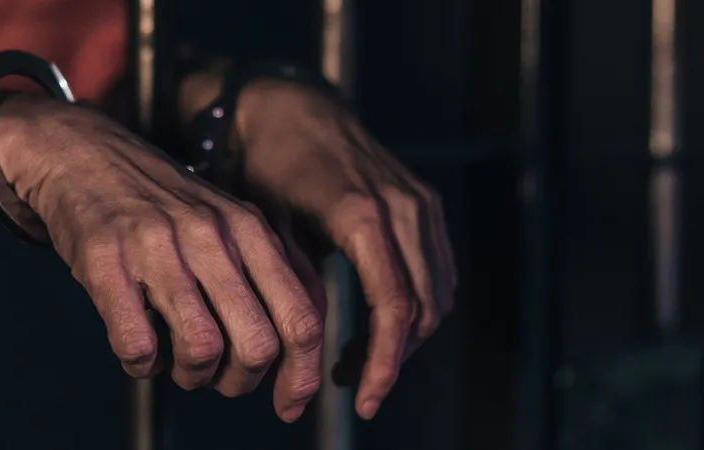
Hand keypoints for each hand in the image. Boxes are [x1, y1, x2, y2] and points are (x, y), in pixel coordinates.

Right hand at [0, 97, 325, 421]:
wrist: (80, 151)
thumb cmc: (161, 204)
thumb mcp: (229, 222)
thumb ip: (268, 274)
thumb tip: (303, 349)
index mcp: (251, 230)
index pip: (301, 319)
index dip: (301, 377)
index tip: (288, 406)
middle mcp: (212, 235)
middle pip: (257, 344)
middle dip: (238, 381)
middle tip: (216, 377)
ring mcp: (159, 245)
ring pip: (201, 348)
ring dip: (190, 375)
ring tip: (174, 361)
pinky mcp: (106, 259)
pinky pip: (137, 343)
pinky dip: (140, 363)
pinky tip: (137, 348)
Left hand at [233, 80, 456, 418]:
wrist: (290, 106)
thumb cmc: (266, 165)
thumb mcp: (267, 228)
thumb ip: (294, 284)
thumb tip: (305, 350)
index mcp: (362, 216)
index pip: (392, 308)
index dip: (384, 363)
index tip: (363, 400)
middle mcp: (403, 208)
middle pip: (421, 308)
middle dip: (393, 359)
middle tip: (353, 390)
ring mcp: (420, 203)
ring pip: (436, 293)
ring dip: (406, 337)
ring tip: (359, 363)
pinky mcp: (426, 202)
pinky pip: (438, 269)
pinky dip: (417, 306)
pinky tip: (381, 326)